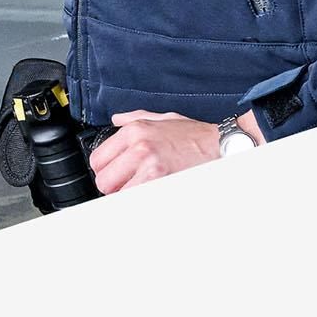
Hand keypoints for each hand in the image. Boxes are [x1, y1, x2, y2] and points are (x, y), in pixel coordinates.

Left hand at [89, 111, 227, 192]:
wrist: (219, 146)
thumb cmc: (193, 135)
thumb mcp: (162, 118)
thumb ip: (134, 118)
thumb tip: (115, 120)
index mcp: (134, 131)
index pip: (97, 159)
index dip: (104, 170)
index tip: (114, 174)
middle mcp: (139, 148)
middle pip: (103, 181)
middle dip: (112, 187)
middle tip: (126, 185)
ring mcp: (151, 168)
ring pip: (118, 195)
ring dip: (125, 195)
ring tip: (139, 189)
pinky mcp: (162, 184)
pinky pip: (136, 199)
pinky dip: (139, 198)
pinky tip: (149, 191)